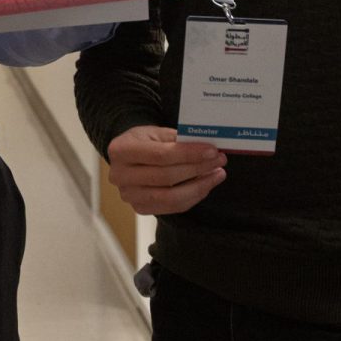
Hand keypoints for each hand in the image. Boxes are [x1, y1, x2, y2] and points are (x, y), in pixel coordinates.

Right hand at [106, 124, 226, 214]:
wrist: (129, 156)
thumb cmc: (145, 141)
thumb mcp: (156, 132)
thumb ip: (178, 140)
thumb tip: (208, 150)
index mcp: (121, 150)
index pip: (160, 155)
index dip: (189, 154)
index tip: (212, 151)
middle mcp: (120, 175)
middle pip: (166, 177)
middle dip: (198, 168)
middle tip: (219, 161)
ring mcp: (129, 195)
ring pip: (171, 197)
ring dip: (199, 186)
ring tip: (217, 174)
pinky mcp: (140, 208)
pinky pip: (173, 207)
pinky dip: (193, 196)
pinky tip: (205, 185)